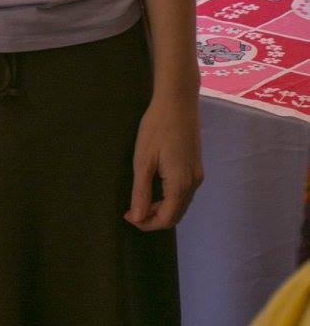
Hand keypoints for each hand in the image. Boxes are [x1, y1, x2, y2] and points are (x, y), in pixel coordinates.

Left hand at [126, 93, 201, 230]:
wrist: (178, 102)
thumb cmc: (157, 128)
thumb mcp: (143, 160)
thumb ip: (141, 192)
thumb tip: (137, 218)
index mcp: (180, 184)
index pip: (166, 218)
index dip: (146, 223)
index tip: (127, 216)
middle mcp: (193, 183)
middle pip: (176, 215)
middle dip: (154, 219)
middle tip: (132, 211)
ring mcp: (198, 175)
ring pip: (181, 205)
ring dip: (162, 209)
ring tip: (141, 202)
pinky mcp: (197, 167)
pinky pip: (185, 193)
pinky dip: (170, 199)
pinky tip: (155, 190)